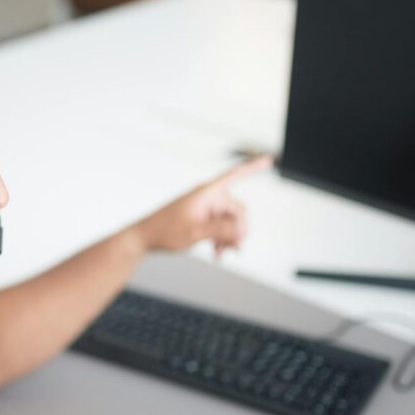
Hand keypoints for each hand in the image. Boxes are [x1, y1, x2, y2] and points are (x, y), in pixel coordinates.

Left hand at [133, 156, 272, 258]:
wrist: (144, 238)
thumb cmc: (165, 231)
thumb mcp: (194, 232)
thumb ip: (220, 230)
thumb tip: (240, 231)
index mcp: (207, 193)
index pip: (234, 175)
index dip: (253, 167)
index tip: (269, 160)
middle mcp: (208, 197)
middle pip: (238, 210)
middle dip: (238, 230)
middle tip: (235, 249)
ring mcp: (206, 208)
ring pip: (231, 222)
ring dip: (230, 237)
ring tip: (222, 253)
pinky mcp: (202, 218)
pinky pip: (221, 227)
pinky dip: (222, 239)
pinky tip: (218, 253)